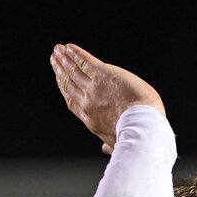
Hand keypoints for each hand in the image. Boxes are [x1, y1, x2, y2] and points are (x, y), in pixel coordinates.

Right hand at [50, 44, 164, 154]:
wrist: (142, 126)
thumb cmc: (134, 137)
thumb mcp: (118, 143)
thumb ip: (109, 144)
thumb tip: (105, 149)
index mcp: (90, 119)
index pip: (72, 100)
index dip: (64, 87)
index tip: (59, 79)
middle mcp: (87, 102)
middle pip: (70, 83)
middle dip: (60, 70)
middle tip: (54, 59)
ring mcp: (94, 88)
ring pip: (74, 71)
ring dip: (65, 59)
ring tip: (58, 50)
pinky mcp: (103, 74)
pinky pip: (85, 62)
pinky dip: (76, 54)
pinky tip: (69, 47)